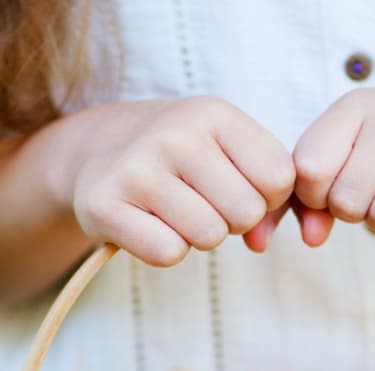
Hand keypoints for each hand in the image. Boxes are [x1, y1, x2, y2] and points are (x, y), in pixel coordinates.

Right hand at [67, 98, 295, 266]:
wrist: (94, 153)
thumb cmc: (178, 160)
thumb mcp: (225, 149)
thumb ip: (265, 191)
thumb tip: (261, 242)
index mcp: (213, 113)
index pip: (280, 178)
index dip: (265, 197)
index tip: (236, 187)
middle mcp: (174, 134)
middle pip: (247, 212)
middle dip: (231, 220)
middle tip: (201, 203)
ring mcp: (137, 169)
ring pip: (209, 236)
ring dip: (197, 236)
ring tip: (173, 212)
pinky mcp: (105, 205)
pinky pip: (168, 253)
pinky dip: (163, 250)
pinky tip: (146, 224)